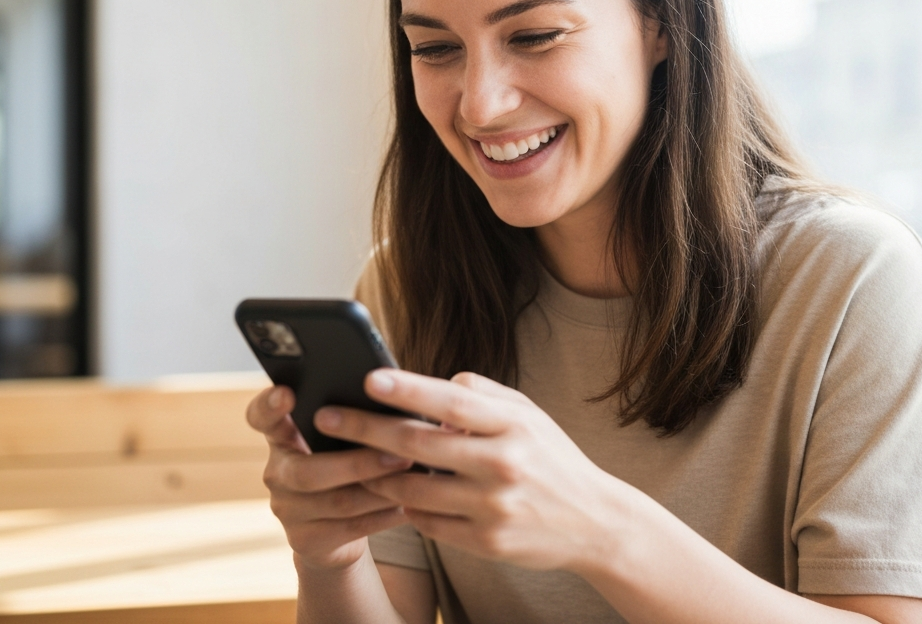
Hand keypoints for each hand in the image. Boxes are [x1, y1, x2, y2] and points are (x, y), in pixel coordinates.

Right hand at [245, 385, 415, 570]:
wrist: (335, 532)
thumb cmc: (346, 463)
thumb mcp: (340, 440)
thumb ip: (350, 419)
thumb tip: (394, 398)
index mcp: (282, 436)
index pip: (261, 416)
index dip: (269, 406)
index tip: (287, 393)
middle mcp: (278, 472)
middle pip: (308, 471)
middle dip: (358, 463)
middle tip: (400, 452)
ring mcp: (288, 510)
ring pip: (337, 501)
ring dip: (380, 488)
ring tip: (413, 475)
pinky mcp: (306, 541)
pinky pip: (351, 528)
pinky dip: (385, 515)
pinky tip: (410, 504)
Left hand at [312, 370, 631, 572]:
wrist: (595, 522)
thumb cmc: (552, 458)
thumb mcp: (529, 414)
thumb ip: (481, 394)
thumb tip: (431, 387)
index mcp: (513, 426)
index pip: (450, 401)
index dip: (407, 390)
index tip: (368, 378)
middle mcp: (503, 464)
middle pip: (418, 446)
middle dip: (365, 430)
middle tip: (326, 418)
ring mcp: (493, 507)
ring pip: (414, 490)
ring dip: (375, 476)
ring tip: (348, 461)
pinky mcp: (486, 543)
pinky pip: (429, 523)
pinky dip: (406, 508)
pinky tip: (391, 495)